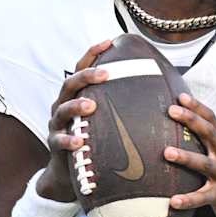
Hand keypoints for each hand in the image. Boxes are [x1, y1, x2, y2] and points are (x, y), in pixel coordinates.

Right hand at [37, 39, 115, 201]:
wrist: (69, 173)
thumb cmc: (94, 141)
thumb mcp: (105, 120)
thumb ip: (121, 105)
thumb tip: (161, 89)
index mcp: (75, 97)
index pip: (81, 70)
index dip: (92, 55)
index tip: (109, 42)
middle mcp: (62, 106)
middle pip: (70, 85)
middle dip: (86, 76)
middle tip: (105, 74)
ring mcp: (57, 125)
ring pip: (62, 110)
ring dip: (76, 106)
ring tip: (90, 105)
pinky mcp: (54, 146)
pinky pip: (59, 141)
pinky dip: (69, 140)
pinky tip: (79, 142)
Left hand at [165, 93, 215, 216]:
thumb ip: (206, 140)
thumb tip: (178, 126)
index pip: (211, 119)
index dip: (197, 106)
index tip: (180, 96)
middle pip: (209, 133)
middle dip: (191, 120)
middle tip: (171, 111)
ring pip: (205, 164)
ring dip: (186, 157)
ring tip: (167, 152)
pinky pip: (204, 197)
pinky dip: (189, 199)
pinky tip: (173, 201)